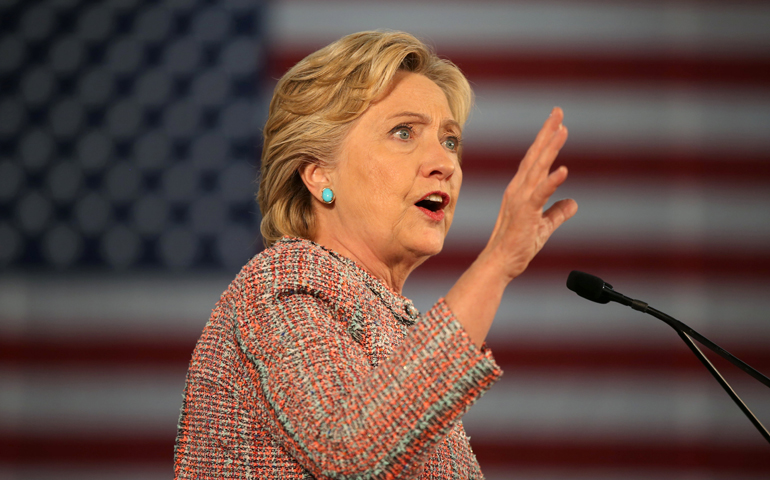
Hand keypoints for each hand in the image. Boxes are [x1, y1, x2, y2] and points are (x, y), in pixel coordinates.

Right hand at [481, 107, 577, 281]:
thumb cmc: (518, 246)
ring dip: (550, 148)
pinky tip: (564, 170)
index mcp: (522, 190)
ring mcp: (521, 199)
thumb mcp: (544, 226)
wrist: (501, 263)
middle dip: (547, 133)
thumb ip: (558, 212)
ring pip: (538, 168)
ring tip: (562, 129)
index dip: (546, 140)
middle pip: (535, 155)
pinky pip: (541, 194)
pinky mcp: (526, 213)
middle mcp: (519, 189)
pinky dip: (552, 181)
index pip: (536, 160)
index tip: (557, 122)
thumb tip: (573, 203)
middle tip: (558, 112)